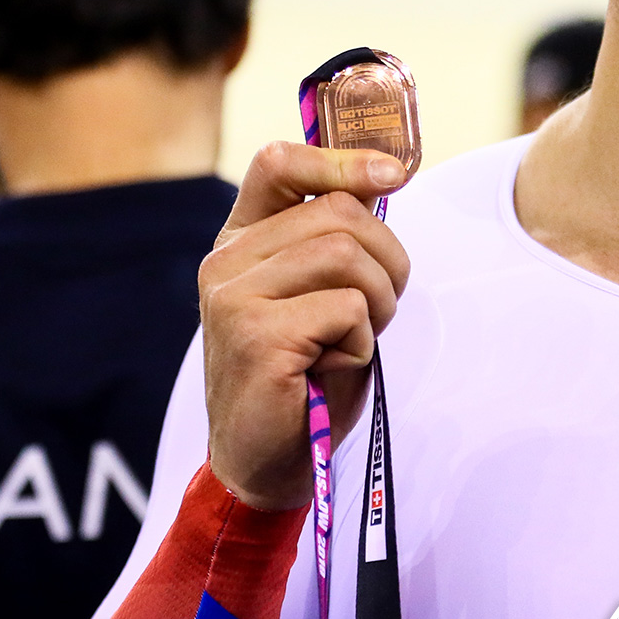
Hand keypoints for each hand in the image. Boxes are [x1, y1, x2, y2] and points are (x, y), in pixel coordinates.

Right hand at [198, 142, 410, 510]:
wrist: (267, 460)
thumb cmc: (306, 374)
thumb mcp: (323, 292)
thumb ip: (338, 236)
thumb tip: (384, 172)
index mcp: (241, 240)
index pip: (279, 163)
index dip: (341, 159)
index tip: (393, 175)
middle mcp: (226, 261)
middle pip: (339, 213)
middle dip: (387, 259)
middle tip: (378, 310)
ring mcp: (233, 297)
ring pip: (346, 255)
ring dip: (379, 301)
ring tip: (354, 338)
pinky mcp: (255, 335)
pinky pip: (346, 307)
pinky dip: (361, 340)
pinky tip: (331, 366)